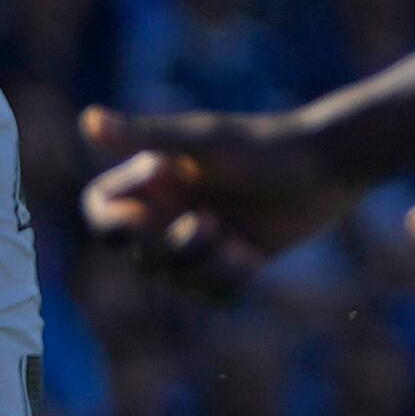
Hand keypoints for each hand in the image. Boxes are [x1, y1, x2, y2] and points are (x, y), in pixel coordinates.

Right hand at [78, 106, 349, 289]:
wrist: (327, 167)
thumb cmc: (263, 146)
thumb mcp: (200, 142)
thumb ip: (144, 136)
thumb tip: (87, 121)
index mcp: (153, 178)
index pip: (100, 213)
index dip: (117, 226)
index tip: (149, 219)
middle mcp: (170, 208)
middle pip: (138, 255)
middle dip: (175, 248)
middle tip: (213, 223)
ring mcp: (200, 237)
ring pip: (175, 280)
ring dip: (208, 268)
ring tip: (243, 245)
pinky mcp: (230, 260)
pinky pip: (210, 294)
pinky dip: (230, 284)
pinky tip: (254, 258)